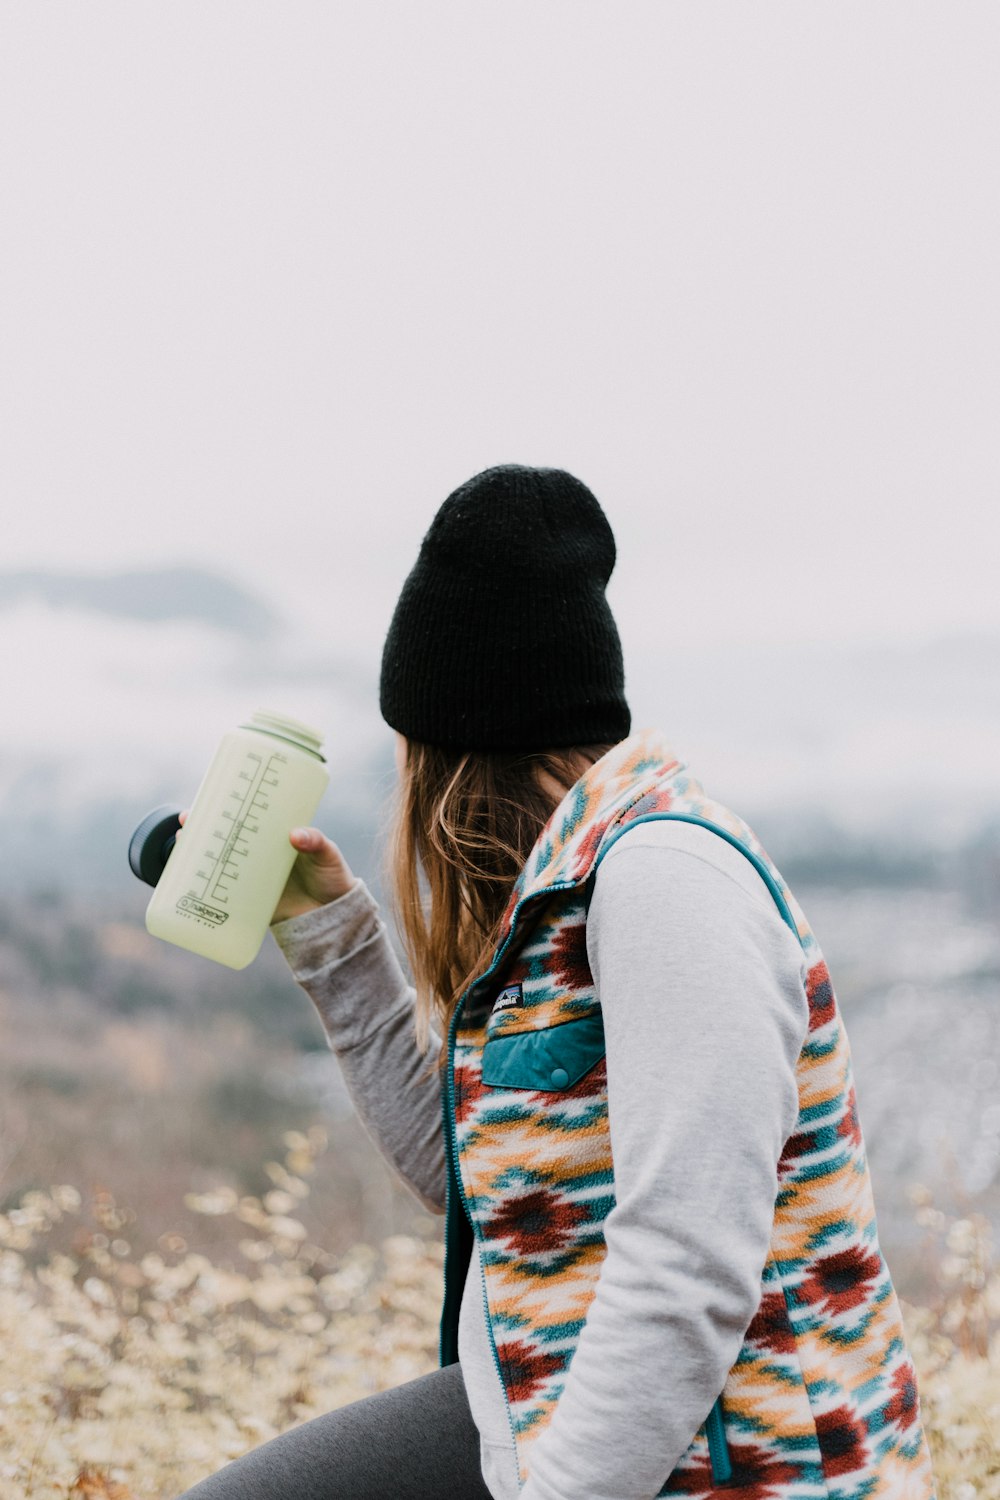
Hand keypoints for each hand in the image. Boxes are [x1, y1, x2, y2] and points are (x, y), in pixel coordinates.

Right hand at [176, 811, 355, 921]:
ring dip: (196, 856)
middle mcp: (259, 855)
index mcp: (274, 837)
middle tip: (186, 824)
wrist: (335, 916)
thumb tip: (296, 835)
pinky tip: (188, 885)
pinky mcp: (250, 902)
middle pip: (224, 837)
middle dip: (200, 830)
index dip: (224, 807)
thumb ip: (317, 842)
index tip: (206, 799)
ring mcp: (252, 877)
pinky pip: (223, 895)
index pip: (246, 817)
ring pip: (218, 863)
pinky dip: (205, 890)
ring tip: (181, 848)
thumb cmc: (333, 877)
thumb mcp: (328, 854)